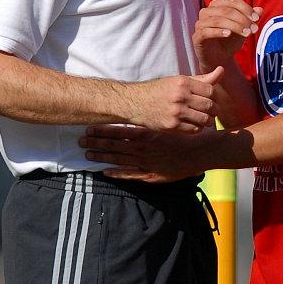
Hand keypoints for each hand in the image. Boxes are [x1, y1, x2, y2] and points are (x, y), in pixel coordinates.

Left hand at [78, 124, 215, 181]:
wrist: (202, 152)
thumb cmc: (186, 133)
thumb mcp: (169, 120)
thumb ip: (153, 116)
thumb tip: (137, 108)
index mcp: (147, 133)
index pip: (119, 131)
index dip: (103, 130)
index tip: (89, 128)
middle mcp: (144, 148)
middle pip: (115, 145)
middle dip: (96, 143)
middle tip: (80, 141)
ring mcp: (146, 163)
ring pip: (119, 159)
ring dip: (102, 157)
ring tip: (87, 154)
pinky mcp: (151, 175)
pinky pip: (130, 175)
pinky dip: (117, 173)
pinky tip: (104, 172)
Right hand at [127, 67, 223, 132]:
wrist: (136, 102)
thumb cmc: (160, 90)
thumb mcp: (179, 80)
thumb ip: (202, 78)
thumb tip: (221, 70)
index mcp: (183, 82)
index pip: (210, 90)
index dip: (213, 96)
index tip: (210, 99)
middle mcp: (180, 96)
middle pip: (209, 106)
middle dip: (213, 110)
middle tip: (210, 111)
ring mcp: (176, 112)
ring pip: (204, 120)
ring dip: (207, 121)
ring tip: (203, 118)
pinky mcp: (171, 126)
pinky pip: (194, 130)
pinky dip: (198, 128)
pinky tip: (193, 124)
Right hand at [193, 0, 262, 70]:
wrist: (220, 59)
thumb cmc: (230, 41)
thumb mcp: (243, 29)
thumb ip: (250, 19)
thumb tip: (260, 10)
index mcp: (217, 5)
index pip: (232, 1)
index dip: (245, 8)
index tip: (256, 19)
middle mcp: (206, 12)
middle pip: (226, 10)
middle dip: (242, 19)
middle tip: (253, 29)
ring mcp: (200, 24)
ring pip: (217, 20)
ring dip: (234, 26)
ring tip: (246, 33)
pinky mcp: (197, 37)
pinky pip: (206, 31)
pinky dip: (218, 31)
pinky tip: (228, 34)